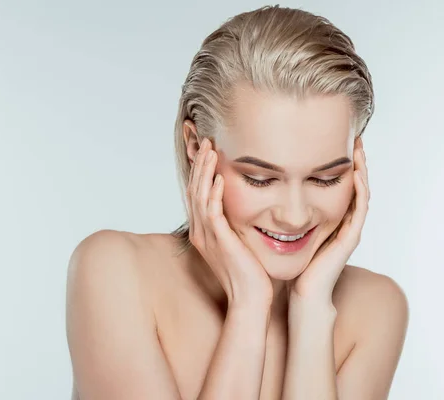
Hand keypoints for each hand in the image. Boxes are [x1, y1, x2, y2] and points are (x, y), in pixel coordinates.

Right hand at [187, 137, 272, 306]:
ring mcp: (207, 237)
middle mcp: (200, 232)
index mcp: (203, 232)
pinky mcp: (219, 241)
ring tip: (210, 150)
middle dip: (199, 164)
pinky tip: (219, 177)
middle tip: (205, 141)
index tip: (206, 151)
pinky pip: (212, 212)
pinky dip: (214, 193)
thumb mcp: (238, 244)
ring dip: (204, 172)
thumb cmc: (249, 273)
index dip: (199, 171)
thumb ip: (234, 225)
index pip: (197, 194)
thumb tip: (242, 209)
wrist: (250, 299)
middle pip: (194, 190)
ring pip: (200, 197)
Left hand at [289, 137, 369, 302]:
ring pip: (361, 192)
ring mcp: (349, 229)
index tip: (332, 140)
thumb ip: (279, 213)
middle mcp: (342, 221)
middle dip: (353, 160)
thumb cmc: (290, 265)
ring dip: (361, 169)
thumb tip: (259, 192)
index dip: (337, 163)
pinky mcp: (350, 237)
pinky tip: (357, 172)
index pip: (336, 184)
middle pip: (353, 185)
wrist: (301, 293)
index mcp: (328, 218)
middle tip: (353, 136)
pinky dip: (360, 189)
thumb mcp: (285, 230)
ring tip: (358, 146)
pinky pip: (360, 209)